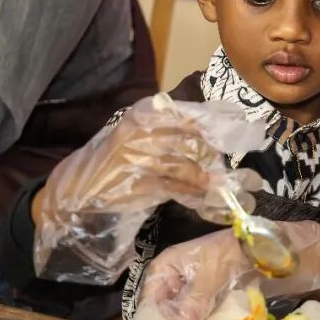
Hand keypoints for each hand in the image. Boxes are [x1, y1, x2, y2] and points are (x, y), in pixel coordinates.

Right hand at [33, 94, 265, 283]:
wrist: (68, 199)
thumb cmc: (111, 171)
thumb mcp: (142, 146)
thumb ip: (175, 140)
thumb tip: (217, 143)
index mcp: (145, 115)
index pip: (192, 113)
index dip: (224, 124)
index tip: (251, 134)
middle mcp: (143, 129)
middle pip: (197, 142)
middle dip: (226, 162)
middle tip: (251, 180)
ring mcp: (138, 155)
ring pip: (190, 168)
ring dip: (217, 186)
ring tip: (237, 197)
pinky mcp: (136, 182)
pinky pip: (177, 189)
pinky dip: (199, 199)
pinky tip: (214, 206)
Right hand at [141, 221, 319, 319]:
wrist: (279, 246)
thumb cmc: (241, 248)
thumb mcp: (216, 269)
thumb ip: (197, 295)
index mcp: (172, 261)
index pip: (151, 290)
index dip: (157, 310)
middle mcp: (182, 275)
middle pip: (168, 305)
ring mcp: (200, 287)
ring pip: (186, 312)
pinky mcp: (218, 296)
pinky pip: (205, 314)